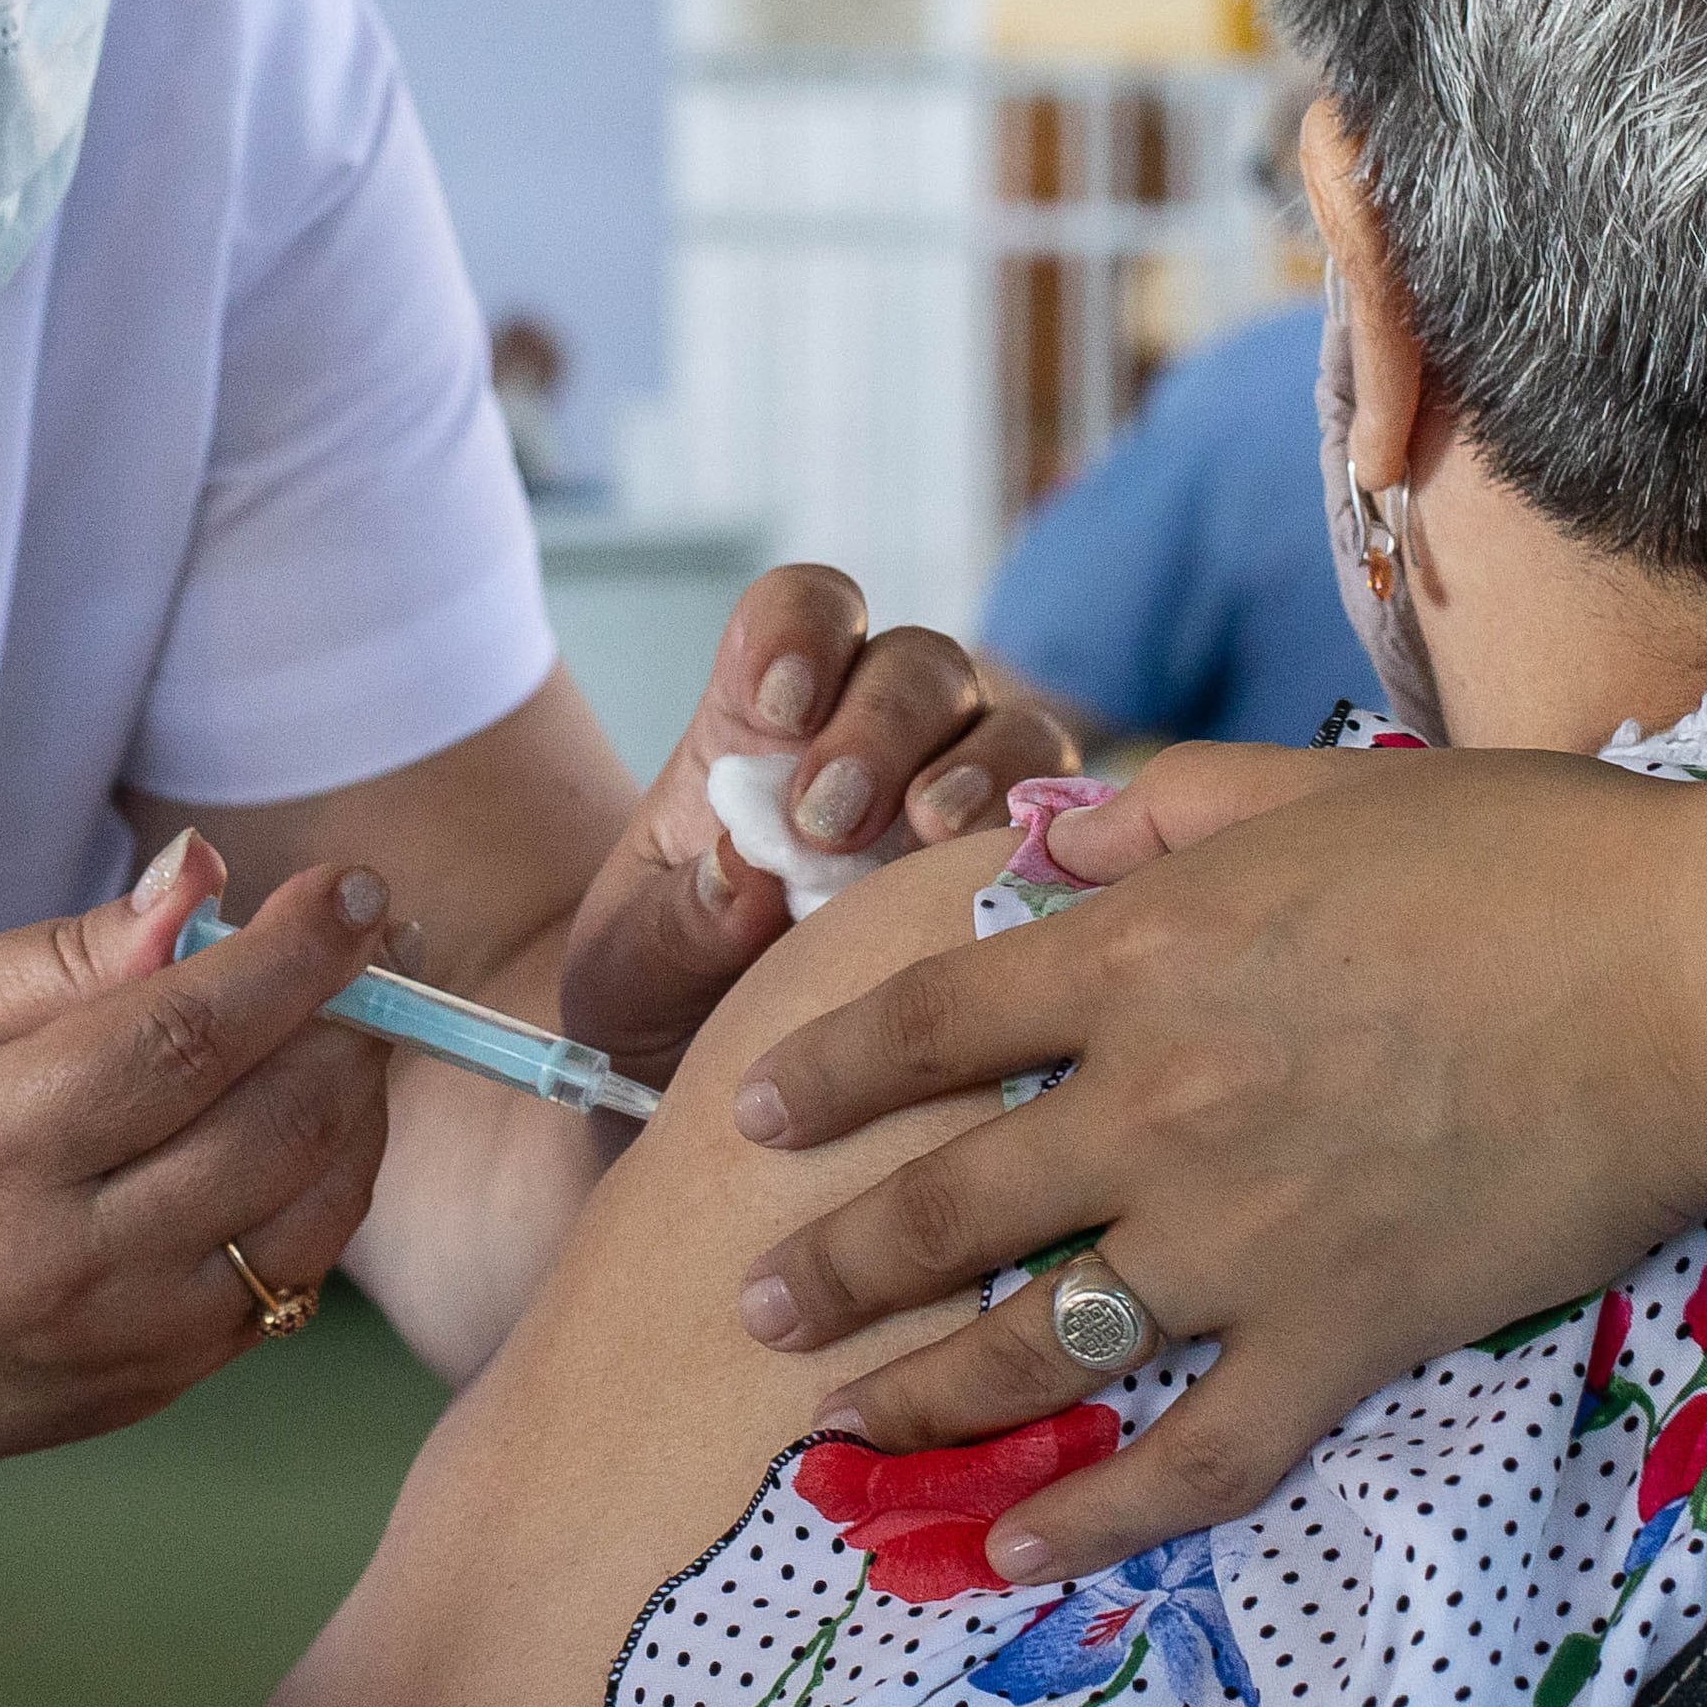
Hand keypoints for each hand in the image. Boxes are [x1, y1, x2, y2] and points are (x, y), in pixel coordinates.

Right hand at [0, 832, 395, 1481]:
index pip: (187, 1038)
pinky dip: (332, 1173)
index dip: (293, 954)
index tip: (357, 887)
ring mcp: (132, 1335)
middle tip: (371, 938)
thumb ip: (69, 952)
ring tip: (343, 1016)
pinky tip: (302, 1109)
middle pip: (279, 1120)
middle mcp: (72, 1260)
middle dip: (354, 1012)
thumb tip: (202, 874)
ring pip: (318, 1199)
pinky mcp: (170, 1376)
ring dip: (360, 1091)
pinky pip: (303, 1265)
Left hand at [556, 565, 1079, 1073]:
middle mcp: (879, 732)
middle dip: (879, 726)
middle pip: (916, 665)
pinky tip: (1012, 892)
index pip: (804, 610)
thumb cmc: (665, 995)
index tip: (777, 705)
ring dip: (977, 769)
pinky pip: (1072, 827)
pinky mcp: (1028, 867)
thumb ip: (677, 920)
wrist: (726, 1096)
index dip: (802, 630)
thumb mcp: (634, 968)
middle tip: (830, 819)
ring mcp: (964, 791)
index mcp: (765, 718)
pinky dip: (1054, 843)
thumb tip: (744, 877)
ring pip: (1010, 727)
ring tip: (931, 833)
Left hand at [722, 740, 1706, 1579]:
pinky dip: (1094, 1523)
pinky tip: (1018, 1556)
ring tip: (844, 1433)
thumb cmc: (1514, 858)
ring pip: (1037, 1347)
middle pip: (946, 1207)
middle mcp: (1158, 1108)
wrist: (1685, 977)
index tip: (754, 1114)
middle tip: (756, 1303)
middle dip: (833, 1267)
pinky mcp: (1339, 1338)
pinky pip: (1193, 1460)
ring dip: (923, 1397)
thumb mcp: (1300, 789)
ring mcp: (1242, 1238)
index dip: (828, 1074)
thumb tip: (1041, 850)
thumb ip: (1153, 819)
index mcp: (1141, 960)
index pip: (931, 1027)